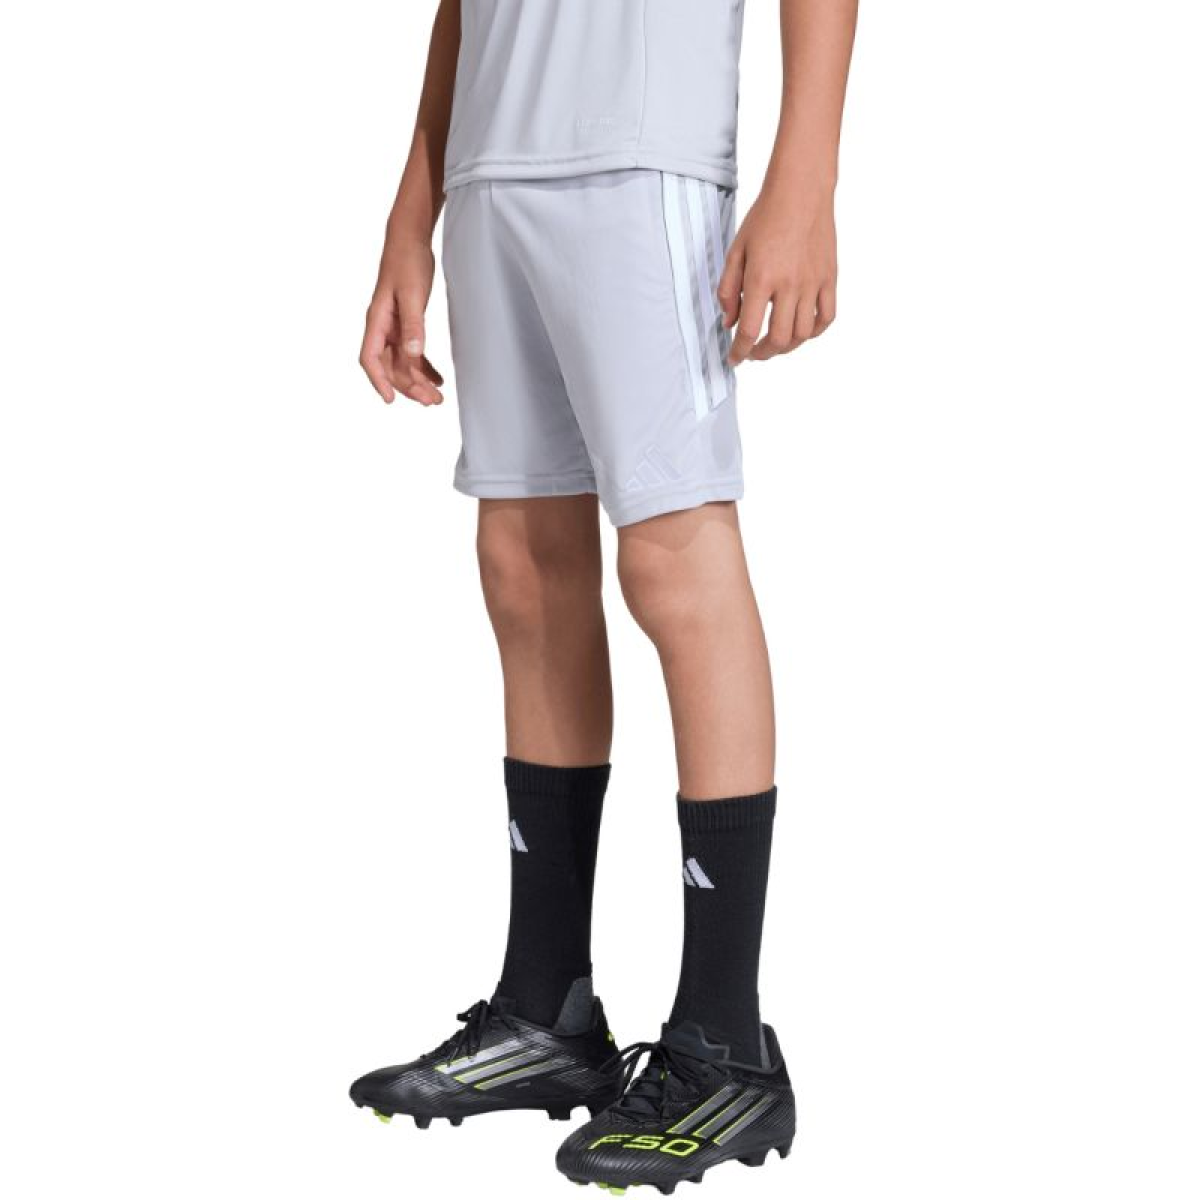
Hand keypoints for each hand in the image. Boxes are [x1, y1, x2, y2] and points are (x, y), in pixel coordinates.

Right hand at [359, 236, 444, 405]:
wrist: (410, 238)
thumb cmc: (407, 261)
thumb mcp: (412, 294)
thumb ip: (413, 325)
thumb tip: (413, 354)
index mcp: (376, 320)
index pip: (370, 358)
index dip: (378, 381)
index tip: (391, 400)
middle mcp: (382, 327)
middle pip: (389, 365)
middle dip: (408, 386)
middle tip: (431, 401)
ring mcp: (393, 326)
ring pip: (402, 362)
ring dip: (418, 380)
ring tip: (437, 397)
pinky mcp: (405, 322)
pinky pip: (411, 352)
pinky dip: (423, 366)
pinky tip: (437, 378)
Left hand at [718, 185, 837, 364]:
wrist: (800, 191)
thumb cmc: (765, 218)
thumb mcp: (736, 251)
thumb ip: (728, 289)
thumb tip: (729, 323)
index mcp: (761, 278)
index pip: (749, 330)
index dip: (740, 352)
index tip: (734, 359)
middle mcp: (789, 285)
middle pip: (778, 339)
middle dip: (762, 354)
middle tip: (753, 353)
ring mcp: (813, 283)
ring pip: (802, 334)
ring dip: (786, 347)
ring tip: (775, 344)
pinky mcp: (830, 278)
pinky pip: (826, 317)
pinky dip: (813, 332)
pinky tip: (801, 332)